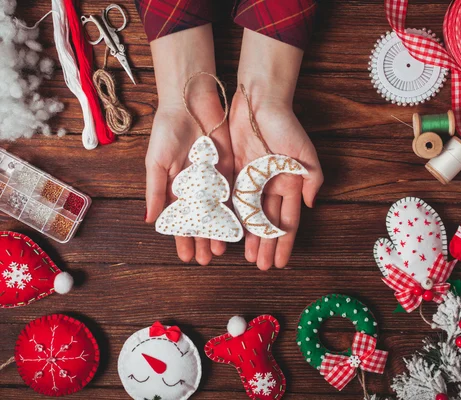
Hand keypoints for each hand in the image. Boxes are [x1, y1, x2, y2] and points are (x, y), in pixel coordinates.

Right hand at [145, 25, 233, 264]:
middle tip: (206, 260)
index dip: (182, 238)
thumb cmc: (167, 131)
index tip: (186, 257)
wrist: (191, 104)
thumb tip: (150, 220)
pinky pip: (232, 195)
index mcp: (175, 186)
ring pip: (217, 212)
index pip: (179, 219)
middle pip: (200, 220)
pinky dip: (233, 211)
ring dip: (218, 231)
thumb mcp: (157, 162)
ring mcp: (213, 180)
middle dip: (202, 239)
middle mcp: (195, 187)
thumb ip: (156, 191)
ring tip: (221, 250)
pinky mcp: (229, 169)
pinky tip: (236, 227)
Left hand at [229, 89, 322, 269]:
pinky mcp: (234, 172)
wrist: (258, 101)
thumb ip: (311, 178)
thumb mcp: (304, 152)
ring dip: (249, 236)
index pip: (287, 221)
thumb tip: (309, 205)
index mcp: (289, 183)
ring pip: (249, 215)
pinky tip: (230, 232)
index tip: (280, 262)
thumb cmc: (284, 125)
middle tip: (261, 267)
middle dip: (266, 245)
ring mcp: (252, 180)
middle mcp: (270, 186)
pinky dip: (232, 216)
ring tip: (247, 256)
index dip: (284, 243)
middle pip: (267, 222)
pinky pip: (232, 199)